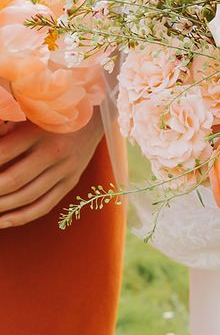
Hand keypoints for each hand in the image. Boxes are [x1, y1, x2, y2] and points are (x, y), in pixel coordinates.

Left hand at [0, 114, 102, 228]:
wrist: (95, 116)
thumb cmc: (53, 113)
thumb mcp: (30, 114)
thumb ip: (5, 130)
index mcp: (40, 132)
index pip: (1, 154)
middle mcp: (55, 152)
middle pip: (13, 180)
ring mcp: (66, 169)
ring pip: (27, 197)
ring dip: (0, 206)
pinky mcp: (71, 181)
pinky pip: (45, 205)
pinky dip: (21, 217)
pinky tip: (2, 221)